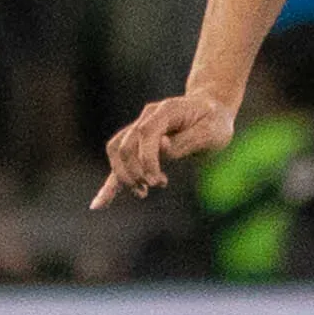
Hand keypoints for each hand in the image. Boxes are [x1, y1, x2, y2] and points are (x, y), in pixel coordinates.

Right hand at [93, 91, 235, 207]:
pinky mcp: (139, 144)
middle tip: (156, 185)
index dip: (147, 160)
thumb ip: (186, 140)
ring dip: (124, 175)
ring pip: (116, 151)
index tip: (157, 182)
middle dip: (136, 172)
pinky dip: (109, 184)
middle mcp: (147, 117)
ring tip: (142, 192)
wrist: (212, 109)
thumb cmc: (214, 121)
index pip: (144, 134)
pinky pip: (118, 161)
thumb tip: (161, 147)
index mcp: (166, 111)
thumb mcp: (211, 132)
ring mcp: (140, 128)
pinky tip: (99, 205)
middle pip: (125, 145)